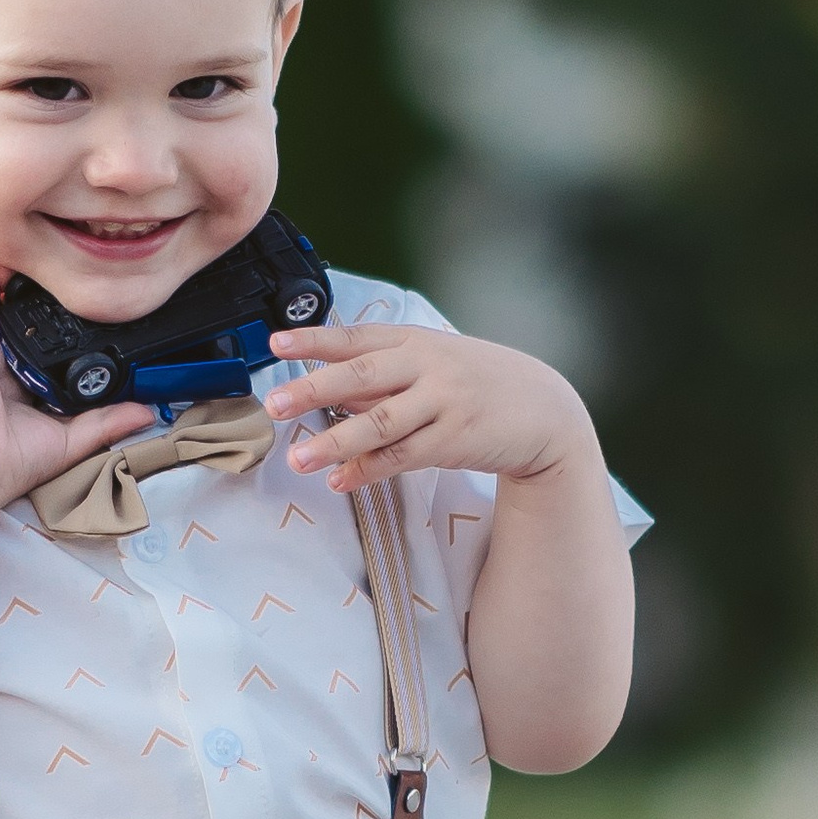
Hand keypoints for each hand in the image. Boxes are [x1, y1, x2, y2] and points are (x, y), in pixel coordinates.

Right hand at [0, 245, 153, 518]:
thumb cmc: (7, 462)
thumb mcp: (70, 437)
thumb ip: (107, 421)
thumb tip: (148, 412)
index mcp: (10, 377)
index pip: (24, 336)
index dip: (39, 315)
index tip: (62, 297)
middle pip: (1, 309)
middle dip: (18, 286)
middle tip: (41, 271)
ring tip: (11, 256)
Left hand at [264, 316, 595, 496]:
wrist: (544, 408)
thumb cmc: (478, 382)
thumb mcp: (433, 362)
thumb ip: (382, 374)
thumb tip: (327, 386)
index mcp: (415, 341)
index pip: (355, 338)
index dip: (313, 340)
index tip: (274, 345)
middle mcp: (426, 367)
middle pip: (361, 376)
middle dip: (314, 389)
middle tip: (275, 404)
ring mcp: (442, 403)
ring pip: (380, 422)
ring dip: (336, 442)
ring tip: (299, 459)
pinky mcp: (454, 440)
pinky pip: (403, 457)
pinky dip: (369, 470)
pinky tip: (340, 480)